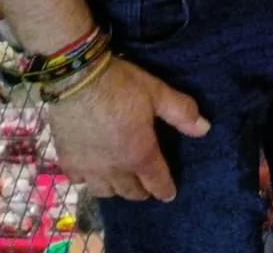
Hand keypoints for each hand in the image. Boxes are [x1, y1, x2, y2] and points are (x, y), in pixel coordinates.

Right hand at [48, 56, 209, 202]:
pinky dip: (88, 181)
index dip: (165, 189)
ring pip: (104, 192)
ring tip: (121, 182)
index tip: (169, 195)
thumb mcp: (157, 92)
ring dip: (116, 190)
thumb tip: (205, 129)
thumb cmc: (121, 85)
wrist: (75, 78)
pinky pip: (79, 181)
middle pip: (130, 191)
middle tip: (147, 187)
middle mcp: (114, 168)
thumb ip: (182, 112)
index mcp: (140, 154)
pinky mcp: (67, 160)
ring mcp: (88, 167)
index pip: (156, 181)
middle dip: (141, 191)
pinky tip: (90, 173)